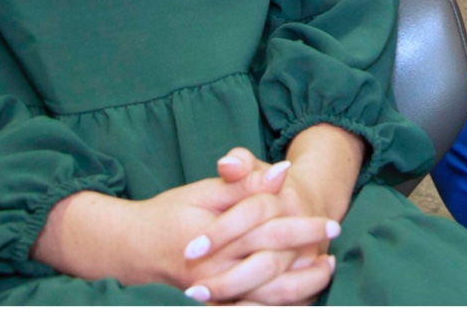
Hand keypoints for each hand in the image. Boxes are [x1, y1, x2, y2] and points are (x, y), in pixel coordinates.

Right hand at [32, 166, 336, 304]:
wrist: (131, 249)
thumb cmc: (169, 213)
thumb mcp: (204, 191)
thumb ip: (243, 184)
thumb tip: (283, 172)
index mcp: (215, 235)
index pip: (269, 228)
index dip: (303, 226)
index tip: (331, 222)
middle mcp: (214, 270)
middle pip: (273, 263)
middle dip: (308, 254)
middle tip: (335, 246)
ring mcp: (212, 294)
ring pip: (266, 296)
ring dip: (301, 286)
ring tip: (326, 271)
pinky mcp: (211, 307)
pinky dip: (277, 305)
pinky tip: (298, 297)